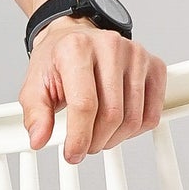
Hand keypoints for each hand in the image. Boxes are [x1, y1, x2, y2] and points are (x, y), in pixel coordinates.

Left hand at [20, 19, 166, 161]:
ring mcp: (136, 55)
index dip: (79, 137)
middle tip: (84, 146)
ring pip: (133, 119)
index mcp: (77, 48)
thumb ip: (35, 115)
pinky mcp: (154, 65)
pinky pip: (152, 114)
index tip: (72, 153)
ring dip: (115, 139)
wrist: (75, 36)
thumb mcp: (35, 86)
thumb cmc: (57, 60)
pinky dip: (135, 131)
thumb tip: (39, 139)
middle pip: (112, 114)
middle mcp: (110, 47)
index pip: (85, 104)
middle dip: (96, 141)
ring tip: (98, 136)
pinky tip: (118, 127)